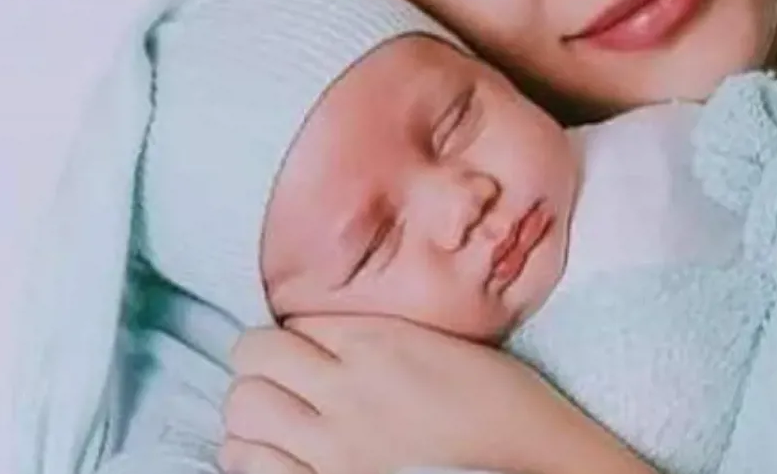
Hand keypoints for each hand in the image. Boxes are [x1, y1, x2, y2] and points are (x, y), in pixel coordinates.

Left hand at [219, 315, 647, 473]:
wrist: (534, 469)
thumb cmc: (508, 410)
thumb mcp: (453, 349)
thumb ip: (387, 338)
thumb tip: (337, 340)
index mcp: (381, 343)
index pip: (295, 317)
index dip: (301, 332)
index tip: (314, 345)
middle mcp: (345, 390)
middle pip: (254, 355)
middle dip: (264, 360)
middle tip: (288, 375)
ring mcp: (329, 447)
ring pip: (242, 409)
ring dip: (257, 408)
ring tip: (283, 415)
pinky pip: (247, 463)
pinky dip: (256, 454)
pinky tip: (284, 453)